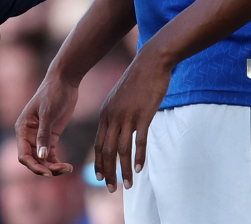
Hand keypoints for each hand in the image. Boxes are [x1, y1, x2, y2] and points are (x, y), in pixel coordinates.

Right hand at [16, 72, 79, 176]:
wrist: (65, 80)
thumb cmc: (53, 93)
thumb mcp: (48, 113)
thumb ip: (44, 135)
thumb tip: (40, 157)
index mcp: (22, 129)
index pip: (24, 154)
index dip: (33, 166)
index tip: (47, 172)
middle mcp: (29, 135)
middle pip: (33, 159)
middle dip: (45, 168)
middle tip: (62, 170)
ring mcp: (40, 136)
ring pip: (43, 159)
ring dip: (53, 167)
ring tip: (67, 169)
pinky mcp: (52, 135)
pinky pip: (51, 154)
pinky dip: (58, 162)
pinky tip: (68, 166)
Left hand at [93, 48, 172, 191]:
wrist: (151, 62)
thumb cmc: (139, 80)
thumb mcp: (121, 98)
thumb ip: (117, 115)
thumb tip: (119, 131)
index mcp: (106, 114)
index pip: (99, 145)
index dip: (99, 163)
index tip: (101, 179)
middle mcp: (113, 117)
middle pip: (107, 151)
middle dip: (109, 173)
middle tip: (111, 189)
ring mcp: (128, 116)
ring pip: (121, 150)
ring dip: (124, 170)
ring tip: (128, 185)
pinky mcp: (143, 115)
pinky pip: (139, 141)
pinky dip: (139, 157)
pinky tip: (140, 169)